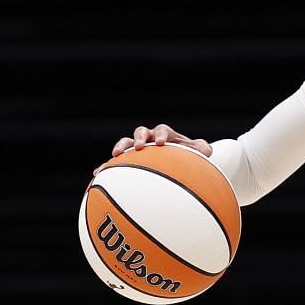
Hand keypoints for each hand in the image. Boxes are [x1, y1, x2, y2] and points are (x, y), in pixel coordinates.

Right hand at [97, 123, 212, 173]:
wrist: (176, 165)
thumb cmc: (186, 159)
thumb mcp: (196, 155)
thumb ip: (201, 150)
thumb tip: (207, 150)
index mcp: (165, 135)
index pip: (162, 130)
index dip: (160, 134)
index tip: (160, 143)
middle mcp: (149, 139)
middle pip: (140, 132)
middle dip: (139, 138)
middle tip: (139, 146)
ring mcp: (137, 149)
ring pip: (125, 143)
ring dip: (120, 147)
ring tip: (115, 156)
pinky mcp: (128, 161)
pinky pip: (114, 162)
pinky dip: (106, 167)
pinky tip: (96, 174)